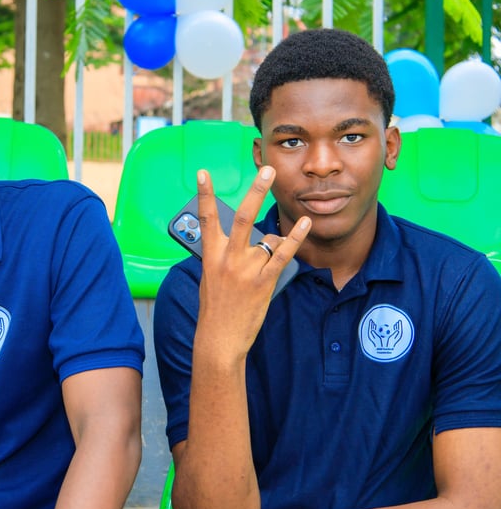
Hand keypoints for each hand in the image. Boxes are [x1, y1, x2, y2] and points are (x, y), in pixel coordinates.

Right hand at [194, 167, 310, 362]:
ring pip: (267, 240)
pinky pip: (283, 254)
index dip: (204, 194)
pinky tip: (305, 223)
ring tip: (269, 253)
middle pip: (244, 216)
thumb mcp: (210, 277)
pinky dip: (295, 238)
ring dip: (273, 243)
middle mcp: (228, 258)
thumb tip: (251, 239)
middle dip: (257, 190)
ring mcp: (246, 270)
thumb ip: (225, 254)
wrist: (219, 337)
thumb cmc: (215, 307)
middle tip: (268, 170)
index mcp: (210, 255)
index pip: (206, 218)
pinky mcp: (264, 282)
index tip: (203, 173)